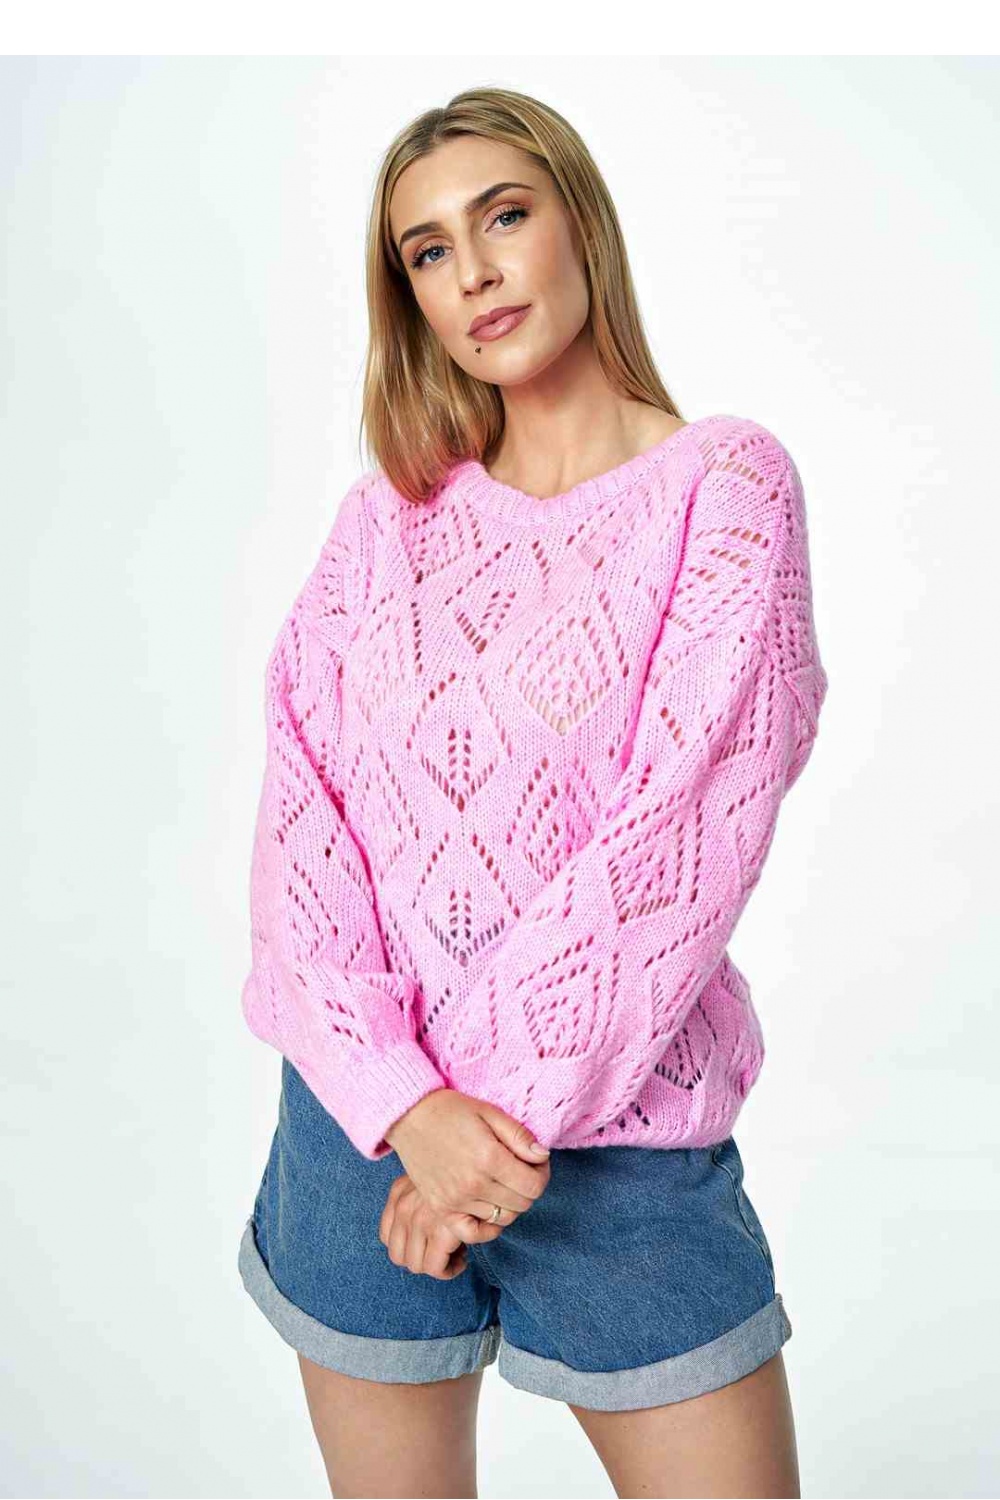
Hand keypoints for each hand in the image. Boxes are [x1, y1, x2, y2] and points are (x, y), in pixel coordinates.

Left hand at [378, 1172, 507, 1278]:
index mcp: (398, 1192)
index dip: (408, 1246)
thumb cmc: (461, 1168)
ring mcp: (422, 1219)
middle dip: (422, 1259)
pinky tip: (463, 1257)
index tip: (429, 1242)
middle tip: (444, 1250)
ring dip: (437, 1264)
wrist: (480, 1162)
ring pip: (418, 1265)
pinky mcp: (443, 1231)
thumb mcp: (431, 1174)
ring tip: (456, 1253)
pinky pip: (437, 1267)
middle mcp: (405, 1207)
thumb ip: (419, 1196)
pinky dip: (450, 1268)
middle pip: (399, 1256)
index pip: (387, 1236)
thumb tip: (417, 1232)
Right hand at [383, 1087, 551, 1226]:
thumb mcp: (490, 1112)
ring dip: (510, 1203)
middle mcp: (473, 1184)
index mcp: (489, 1158)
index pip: (534, 1185)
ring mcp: (455, 1200)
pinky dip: (486, 1228)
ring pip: (502, 1218)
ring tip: (503, 1184)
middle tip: (521, 1171)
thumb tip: (542, 1156)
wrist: (409, 1116)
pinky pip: (471, 1233)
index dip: (542, 1174)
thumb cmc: (451, 1110)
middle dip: (529, 1188)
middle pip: (522, 1204)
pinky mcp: (440, 1208)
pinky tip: (489, 1210)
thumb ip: (519, 1136)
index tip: (536, 1162)